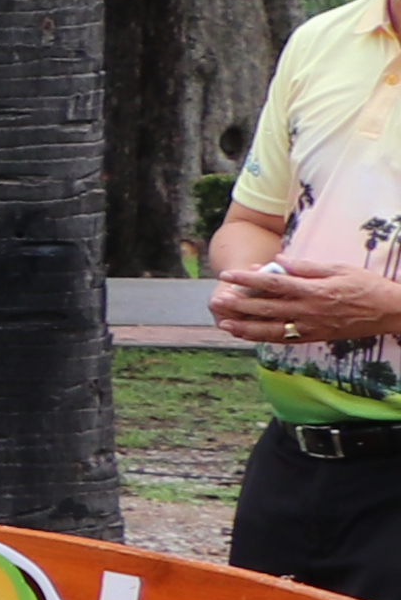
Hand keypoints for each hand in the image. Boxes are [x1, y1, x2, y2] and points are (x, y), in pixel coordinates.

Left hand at [223, 257, 400, 345]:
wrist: (390, 311)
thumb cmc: (365, 285)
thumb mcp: (338, 268)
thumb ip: (306, 266)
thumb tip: (278, 259)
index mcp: (314, 290)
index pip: (273, 283)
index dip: (248, 279)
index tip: (227, 275)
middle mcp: (309, 310)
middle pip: (266, 308)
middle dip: (238, 305)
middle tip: (216, 300)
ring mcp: (311, 327)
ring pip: (271, 329)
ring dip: (245, 327)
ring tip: (224, 323)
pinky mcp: (315, 337)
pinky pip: (284, 339)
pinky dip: (263, 338)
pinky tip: (246, 335)